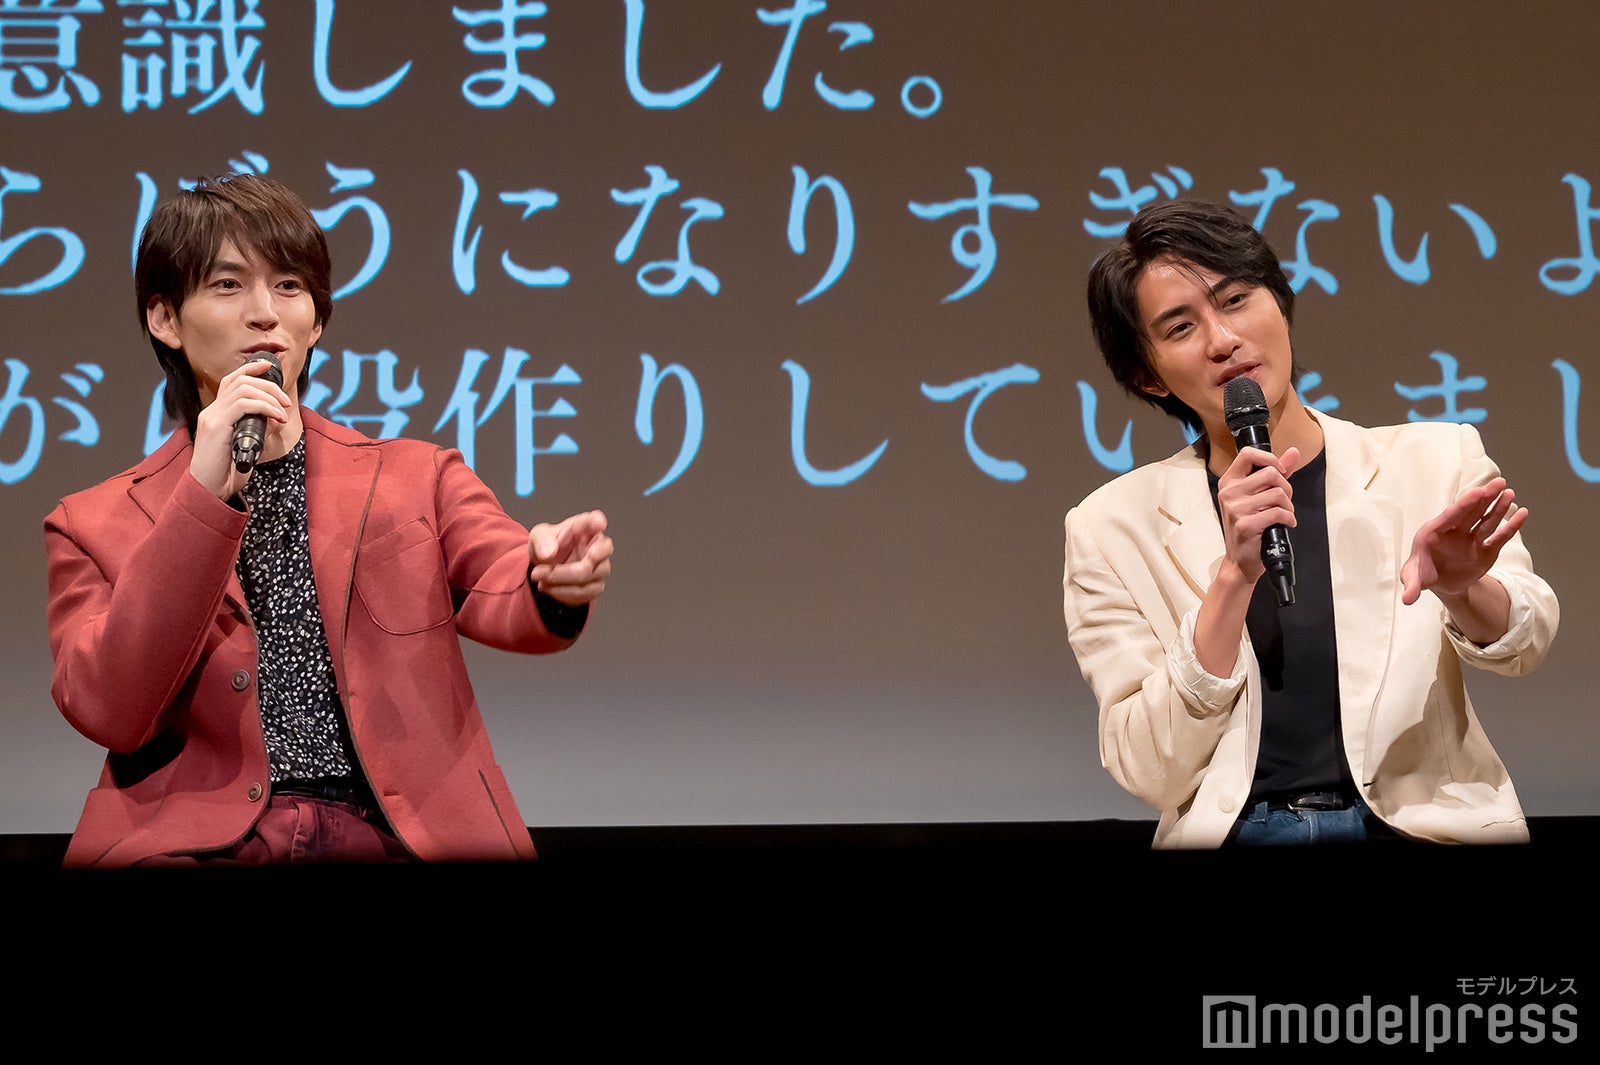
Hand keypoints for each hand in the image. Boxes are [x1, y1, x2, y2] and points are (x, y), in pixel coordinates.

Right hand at [189, 359, 293, 499]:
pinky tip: (277, 418)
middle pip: (240, 381)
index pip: (231, 381)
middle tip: (286, 401)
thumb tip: (275, 416)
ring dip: (269, 397)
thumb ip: (256, 428)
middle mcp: (212, 411)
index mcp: (217, 413)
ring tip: (283, 412)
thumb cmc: (226, 472)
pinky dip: (265, 407)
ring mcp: (212, 417)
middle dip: (268, 386)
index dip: (250, 370)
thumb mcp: (246, 445)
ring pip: (243, 389)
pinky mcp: (215, 426)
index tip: (268, 365)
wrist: (208, 490)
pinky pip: (243, 404)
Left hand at [528, 510, 611, 605]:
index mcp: (586, 527)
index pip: (596, 521)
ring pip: (586, 578)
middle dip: (565, 568)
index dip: (597, 522)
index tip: (598, 524)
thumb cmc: (548, 546)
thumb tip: (550, 552)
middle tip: (539, 571)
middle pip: (595, 556)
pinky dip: (561, 592)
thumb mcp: (538, 537)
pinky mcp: (595, 587)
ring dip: (557, 581)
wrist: (546, 568)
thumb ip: (542, 540)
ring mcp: (600, 568)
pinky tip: (547, 586)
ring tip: (539, 577)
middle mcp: (598, 546)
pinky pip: (583, 594)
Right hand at [1214, 445, 1300, 584]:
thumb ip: (1276, 472)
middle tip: (1284, 501)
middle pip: (1271, 473)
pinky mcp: (1246, 524)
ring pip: (1278, 493)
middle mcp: (1229, 493)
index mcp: (1229, 482)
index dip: (1270, 459)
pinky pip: (1278, 512)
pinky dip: (1289, 518)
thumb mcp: (1259, 496)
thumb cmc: (1250, 527)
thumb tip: (1293, 452)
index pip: (1248, 454)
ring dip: (1288, 506)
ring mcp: (1235, 509)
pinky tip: (1285, 524)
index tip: (1279, 471)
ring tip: (1283, 514)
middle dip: (1286, 487)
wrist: (1241, 560)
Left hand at [1401, 477, 1525, 605]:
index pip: (1451, 515)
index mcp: (1434, 532)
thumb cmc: (1424, 574)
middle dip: (1484, 498)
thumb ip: (1412, 585)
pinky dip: (1511, 526)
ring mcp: (1471, 539)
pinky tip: (1522, 514)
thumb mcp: (1415, 579)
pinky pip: (1500, 536)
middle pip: (1471, 512)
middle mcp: (1455, 531)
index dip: (1464, 504)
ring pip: (1486, 520)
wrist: (1441, 583)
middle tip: (1498, 483)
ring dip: (1498, 507)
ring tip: (1509, 492)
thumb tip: (1408, 600)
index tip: (1478, 492)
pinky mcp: (1486, 549)